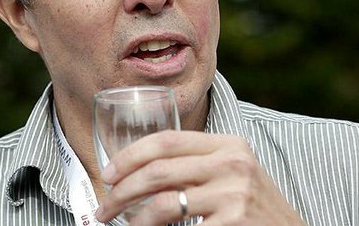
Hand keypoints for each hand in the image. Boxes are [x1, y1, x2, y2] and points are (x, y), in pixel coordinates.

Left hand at [95, 130, 305, 224]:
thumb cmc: (254, 209)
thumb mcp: (233, 174)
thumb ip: (196, 164)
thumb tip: (135, 172)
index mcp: (228, 144)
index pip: (166, 140)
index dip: (129, 157)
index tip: (108, 173)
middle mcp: (232, 164)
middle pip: (158, 171)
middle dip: (122, 191)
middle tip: (105, 208)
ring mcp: (235, 194)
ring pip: (164, 205)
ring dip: (134, 219)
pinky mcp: (234, 222)